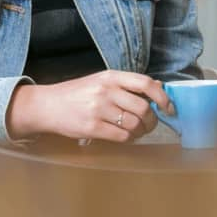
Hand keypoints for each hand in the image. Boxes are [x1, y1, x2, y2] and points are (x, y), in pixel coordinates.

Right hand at [7, 70, 173, 142]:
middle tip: (150, 125)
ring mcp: (98, 109)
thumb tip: (158, 86)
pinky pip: (121, 136)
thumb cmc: (78, 93)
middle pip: (143, 108)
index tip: (169, 108)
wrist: (47, 105)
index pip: (145, 83)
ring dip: (141, 132)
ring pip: (134, 124)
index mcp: (112, 76)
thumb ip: (128, 83)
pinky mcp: (91, 127)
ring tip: (137, 132)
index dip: (162, 97)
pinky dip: (129, 139)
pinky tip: (126, 137)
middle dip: (152, 120)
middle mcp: (107, 91)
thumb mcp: (103, 80)